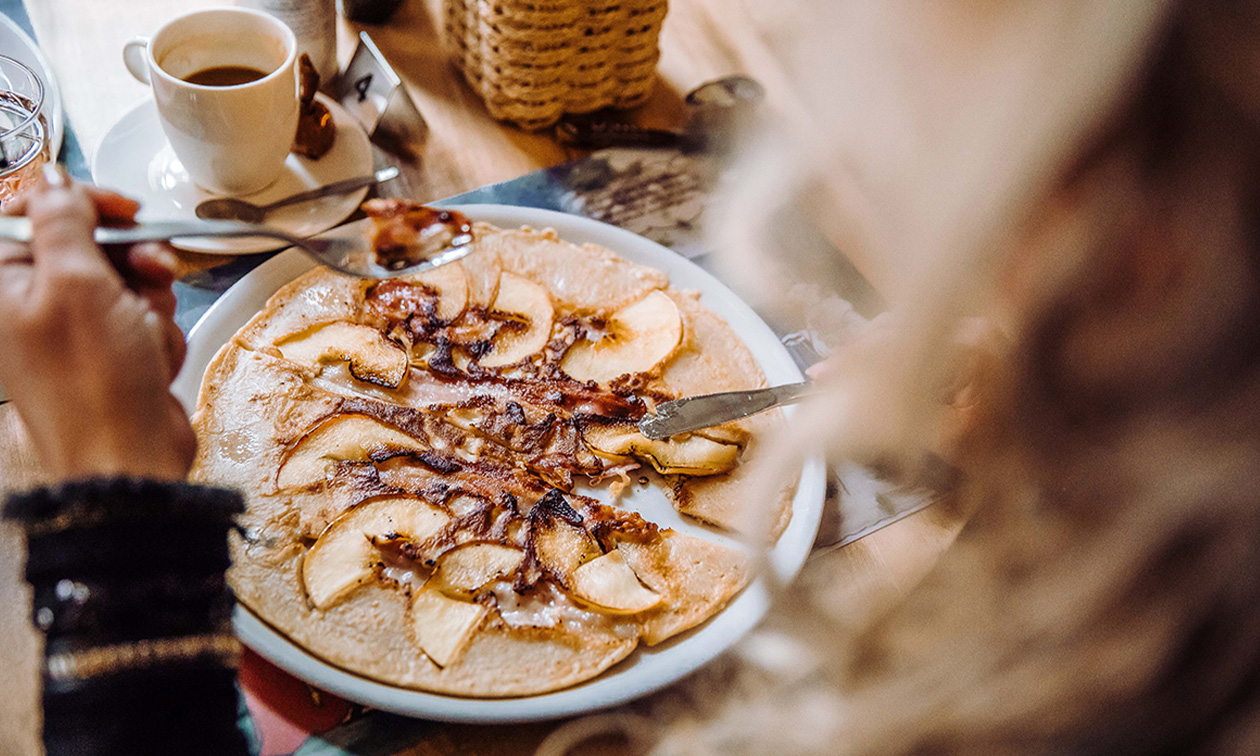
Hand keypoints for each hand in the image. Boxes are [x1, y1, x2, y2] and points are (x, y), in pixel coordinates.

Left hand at [0, 168, 194, 480]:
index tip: (122, 208)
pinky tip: (152, 357)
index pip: (34, 210)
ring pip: (126, 279)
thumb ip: (62, 218)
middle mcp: (32, 302)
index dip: (82, 201)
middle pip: (90, 243)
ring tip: (149, 332)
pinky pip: (143, 317)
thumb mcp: (75, 282)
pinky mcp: (109, 352)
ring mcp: (72, 330)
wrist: (128, 458)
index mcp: (4, 281)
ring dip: (151, 300)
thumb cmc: (93, 383)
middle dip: (131, 259)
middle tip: (150, 272)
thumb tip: (55, 179)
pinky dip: (157, 333)